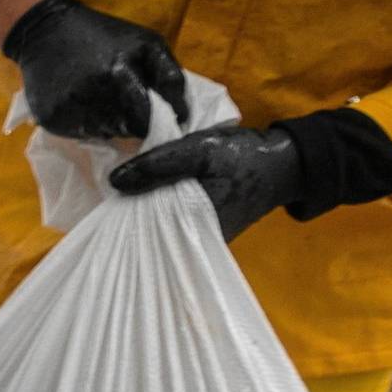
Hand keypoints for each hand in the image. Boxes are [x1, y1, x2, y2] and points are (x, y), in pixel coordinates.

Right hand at [0, 0, 190, 141]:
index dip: (150, 120)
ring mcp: (68, 108)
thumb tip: (183, 117)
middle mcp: (92, 94)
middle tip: (122, 100)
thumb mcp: (147, 43)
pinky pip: (78, 133)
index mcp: (119, 74)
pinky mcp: (50, 118)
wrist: (46, 30)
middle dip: (129, 121)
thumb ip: (171, 77)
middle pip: (125, 131)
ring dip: (107, 122)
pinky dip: (84, 123)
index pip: (146, 122)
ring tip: (99, 98)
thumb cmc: (105, 36)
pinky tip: (80, 102)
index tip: (148, 111)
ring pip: (102, 134)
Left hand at [113, 121, 301, 240]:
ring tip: (130, 192)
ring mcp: (205, 237)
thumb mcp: (199, 151)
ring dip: (148, 210)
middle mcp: (199, 241)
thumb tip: (116, 181)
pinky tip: (151, 195)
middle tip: (116, 194)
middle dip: (133, 214)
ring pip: (164, 228)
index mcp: (195, 226)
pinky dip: (164, 209)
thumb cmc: (243, 157)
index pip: (146, 232)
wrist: (282, 164)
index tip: (109, 201)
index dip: (125, 216)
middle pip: (153, 232)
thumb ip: (158, 164)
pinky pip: (176, 223)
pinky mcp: (208, 229)